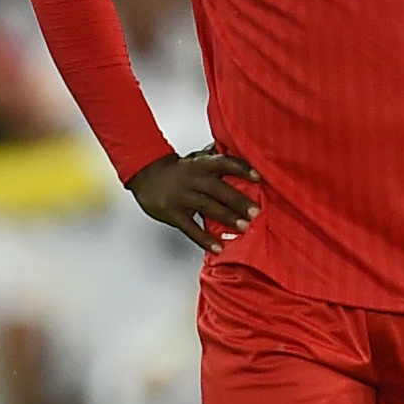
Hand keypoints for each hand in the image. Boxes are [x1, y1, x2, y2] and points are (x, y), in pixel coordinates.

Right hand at [129, 147, 263, 252]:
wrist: (146, 175)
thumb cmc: (179, 170)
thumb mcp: (196, 160)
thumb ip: (217, 160)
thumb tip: (242, 155)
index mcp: (202, 164)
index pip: (224, 163)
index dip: (242, 169)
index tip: (258, 177)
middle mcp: (193, 178)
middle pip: (218, 189)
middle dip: (238, 201)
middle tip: (255, 212)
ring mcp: (182, 196)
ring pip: (207, 206)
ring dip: (226, 217)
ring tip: (243, 228)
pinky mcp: (173, 213)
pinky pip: (190, 228)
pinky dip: (204, 239)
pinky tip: (217, 248)